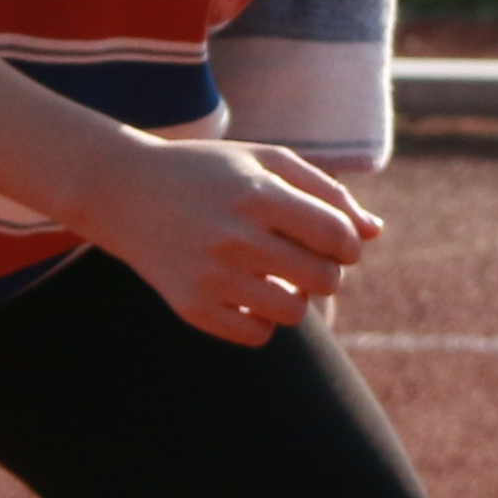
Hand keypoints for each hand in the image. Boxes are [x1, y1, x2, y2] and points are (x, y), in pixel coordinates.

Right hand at [73, 136, 384, 346]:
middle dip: (327, 271)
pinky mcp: (190, 306)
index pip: (340, 237)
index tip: (332, 239)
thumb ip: (327, 192)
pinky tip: (247, 295)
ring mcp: (210, 275)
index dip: (349, 243)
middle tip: (304, 259)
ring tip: (277, 277)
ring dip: (297, 298)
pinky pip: (256, 336)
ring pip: (294, 313)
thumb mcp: (266, 162)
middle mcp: (235, 236)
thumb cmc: (209, 172)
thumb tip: (375, 233)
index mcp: (259, 194)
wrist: (123, 190)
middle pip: (325, 280)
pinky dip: (262, 321)